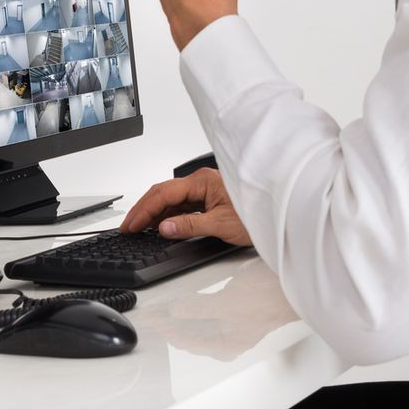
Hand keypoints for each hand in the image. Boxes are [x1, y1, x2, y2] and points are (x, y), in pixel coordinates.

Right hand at [121, 168, 251, 246]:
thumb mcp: (220, 225)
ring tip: (140, 227)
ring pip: (172, 199)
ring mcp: (205, 189)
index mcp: (202, 181)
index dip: (144, 210)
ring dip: (155, 212)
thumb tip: (163, 227)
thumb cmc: (257, 215)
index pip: (164, 194)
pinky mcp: (210, 199)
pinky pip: (183, 204)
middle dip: (144, 209)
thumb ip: (189, 225)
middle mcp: (202, 181)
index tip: (132, 225)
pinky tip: (161, 224)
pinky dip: (168, 214)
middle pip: (163, 193)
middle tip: (129, 226)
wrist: (280, 216)